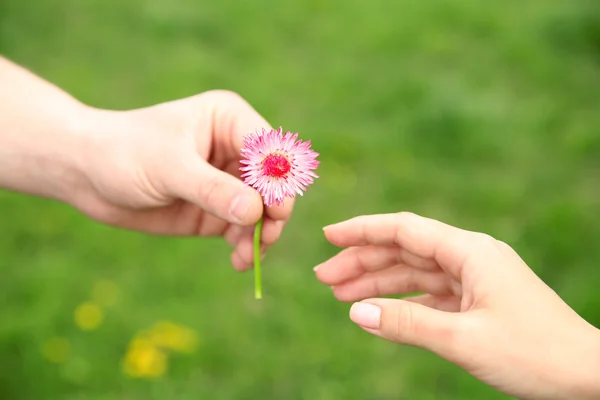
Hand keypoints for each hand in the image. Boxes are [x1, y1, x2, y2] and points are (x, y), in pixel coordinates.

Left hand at [71, 90, 292, 269]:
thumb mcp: (169, 168)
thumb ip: (213, 190)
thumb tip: (256, 213)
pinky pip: (244, 230)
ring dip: (261, 234)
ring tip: (247, 255)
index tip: (274, 210)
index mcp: (229, 121)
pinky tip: (239, 261)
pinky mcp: (217, 210)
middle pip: (273, 183)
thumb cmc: (124, 153)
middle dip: (273, 212)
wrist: (87, 174)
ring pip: (263, 211)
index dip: (278, 178)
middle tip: (265, 237)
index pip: (270, 149)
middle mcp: (235, 151)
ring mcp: (228, 183)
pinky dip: (246, 246)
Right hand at [315, 212, 599, 398]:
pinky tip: (378, 311)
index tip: (328, 235)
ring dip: (378, 282)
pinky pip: (429, 294)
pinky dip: (402, 302)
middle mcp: (470, 258)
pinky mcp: (476, 302)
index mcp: (471, 252)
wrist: (587, 376)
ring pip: (414, 273)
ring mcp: (474, 279)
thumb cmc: (535, 353)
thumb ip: (407, 323)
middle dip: (363, 261)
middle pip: (405, 250)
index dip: (363, 230)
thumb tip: (356, 311)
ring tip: (340, 295)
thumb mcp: (463, 339)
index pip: (405, 230)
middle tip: (323, 277)